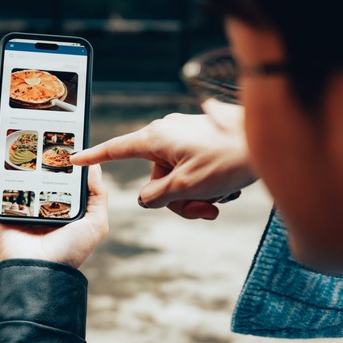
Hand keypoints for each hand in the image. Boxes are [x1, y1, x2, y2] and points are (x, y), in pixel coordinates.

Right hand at [0, 134, 108, 268]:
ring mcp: (18, 202)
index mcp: (62, 202)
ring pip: (10, 169)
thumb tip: (93, 166)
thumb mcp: (96, 222)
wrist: (41, 273)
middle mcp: (40, 200)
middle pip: (34, 166)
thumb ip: (97, 194)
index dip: (60, 151)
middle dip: (31, 144)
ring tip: (8, 126)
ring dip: (6, 148)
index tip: (61, 129)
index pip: (60, 171)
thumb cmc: (71, 251)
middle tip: (32, 121)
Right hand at [70, 108, 257, 219]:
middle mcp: (167, 133)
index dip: (94, 157)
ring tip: (220, 200)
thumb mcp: (187, 186)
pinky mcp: (202, 140)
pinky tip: (227, 189)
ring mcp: (186, 136)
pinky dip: (206, 184)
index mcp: (156, 137)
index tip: (74, 158)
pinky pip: (193, 170)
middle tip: (204, 210)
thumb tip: (148, 199)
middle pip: (155, 178)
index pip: (116, 149)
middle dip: (177, 200)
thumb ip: (157, 197)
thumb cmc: (228, 158)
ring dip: (196, 196)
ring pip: (177, 179)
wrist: (268, 141)